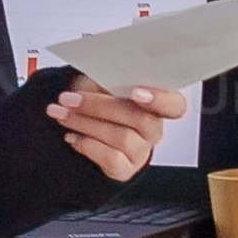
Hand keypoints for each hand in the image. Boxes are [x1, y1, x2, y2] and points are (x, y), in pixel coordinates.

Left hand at [44, 77, 189, 180]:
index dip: (161, 100)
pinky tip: (72, 136)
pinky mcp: (124, 170)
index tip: (137, 93)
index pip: (175, 105)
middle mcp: (153, 128)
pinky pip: (111, 159)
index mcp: (155, 103)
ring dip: (86, 123)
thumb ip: (109, 76)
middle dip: (100, 107)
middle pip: (141, 119)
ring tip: (62, 114)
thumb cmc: (98, 100)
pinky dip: (87, 145)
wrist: (80, 127)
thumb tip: (102, 68)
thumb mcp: (101, 82)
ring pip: (122, 138)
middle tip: (69, 98)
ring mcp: (141, 151)